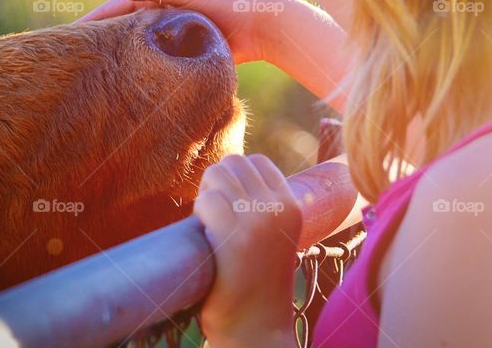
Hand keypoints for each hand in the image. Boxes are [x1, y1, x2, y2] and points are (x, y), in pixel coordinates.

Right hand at [79, 0, 281, 63]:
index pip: (116, 9)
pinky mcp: (185, 61)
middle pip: (123, 33)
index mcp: (158, 0)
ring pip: (138, 53)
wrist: (257, 26)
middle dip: (100, 44)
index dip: (93, 22)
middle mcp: (161, 20)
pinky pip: (157, 70)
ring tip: (92, 80)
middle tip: (72, 63)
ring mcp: (172, 42)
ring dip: (118, 63)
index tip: (68, 37)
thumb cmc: (220, 1)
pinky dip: (141, 76)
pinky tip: (126, 90)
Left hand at [193, 154, 301, 346]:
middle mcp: (278, 208)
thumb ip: (263, 206)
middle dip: (217, 182)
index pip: (258, 162)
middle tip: (214, 216)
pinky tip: (205, 237)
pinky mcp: (235, 237)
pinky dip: (198, 213)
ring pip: (217, 175)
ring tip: (210, 225)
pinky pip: (206, 201)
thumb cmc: (258, 285)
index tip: (230, 204)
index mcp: (292, 206)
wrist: (258, 329)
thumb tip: (229, 174)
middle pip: (234, 163)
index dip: (236, 177)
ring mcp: (258, 220)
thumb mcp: (275, 238)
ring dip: (206, 195)